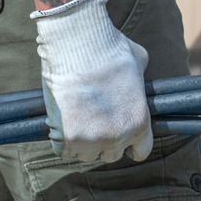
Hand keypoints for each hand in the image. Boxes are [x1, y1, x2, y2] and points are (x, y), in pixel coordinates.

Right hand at [33, 0, 152, 162]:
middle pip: (110, 154)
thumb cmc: (109, 49)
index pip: (141, 152)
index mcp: (139, 122)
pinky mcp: (67, 137)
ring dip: (81, 142)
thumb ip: (139, 81)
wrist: (78, 45)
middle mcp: (117, 136)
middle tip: (93, 123)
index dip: (131, 146)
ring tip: (75, 121)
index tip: (121, 138)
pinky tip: (60, 125)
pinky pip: (63, 151)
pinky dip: (60, 141)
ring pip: (85, 154)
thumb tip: (138, 77)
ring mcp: (91, 139)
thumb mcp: (139, 63)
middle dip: (103, 141)